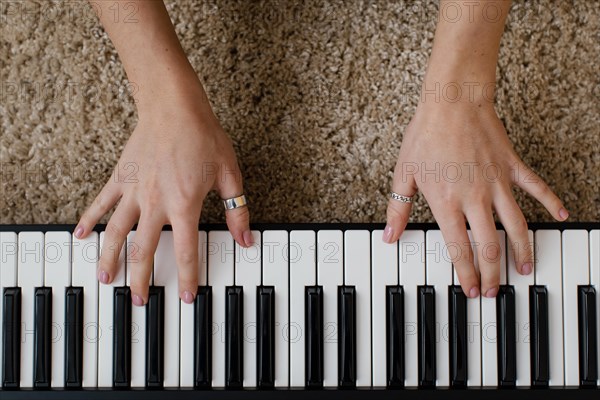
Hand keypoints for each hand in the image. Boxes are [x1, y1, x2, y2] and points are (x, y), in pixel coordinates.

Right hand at [74, 79, 250, 305]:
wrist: (175, 106)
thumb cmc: (203, 137)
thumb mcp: (229, 174)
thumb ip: (237, 211)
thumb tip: (246, 239)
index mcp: (184, 204)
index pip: (186, 251)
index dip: (188, 278)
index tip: (188, 298)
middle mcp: (155, 203)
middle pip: (144, 250)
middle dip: (141, 279)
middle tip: (139, 301)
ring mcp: (134, 191)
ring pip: (117, 232)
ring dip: (110, 258)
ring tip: (105, 279)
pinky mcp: (120, 177)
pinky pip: (101, 203)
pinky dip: (88, 220)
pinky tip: (79, 236)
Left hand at [384, 99, 567, 297]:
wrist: (451, 101)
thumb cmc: (425, 135)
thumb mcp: (403, 174)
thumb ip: (398, 209)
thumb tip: (389, 236)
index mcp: (446, 202)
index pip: (458, 249)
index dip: (466, 274)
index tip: (472, 290)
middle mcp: (474, 197)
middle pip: (488, 245)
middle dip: (493, 272)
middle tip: (497, 290)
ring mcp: (496, 182)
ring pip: (515, 225)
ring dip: (521, 250)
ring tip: (525, 268)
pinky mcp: (512, 166)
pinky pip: (535, 187)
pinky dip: (550, 202)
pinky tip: (560, 216)